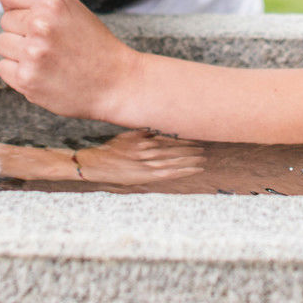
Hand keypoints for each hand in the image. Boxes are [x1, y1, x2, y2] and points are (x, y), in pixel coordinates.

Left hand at [0, 0, 144, 121]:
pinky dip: (19, 71)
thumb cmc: (91, 41)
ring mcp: (32, 54)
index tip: (40, 18)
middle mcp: (40, 26)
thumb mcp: (70, 5)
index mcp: (52, 3)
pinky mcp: (27, 80)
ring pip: (1, 43)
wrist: (115, 82)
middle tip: (53, 42)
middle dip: (24, 30)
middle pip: (5, 20)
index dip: (21, 6)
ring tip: (47, 57)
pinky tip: (42, 72)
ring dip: (19, 51)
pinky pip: (3, 68)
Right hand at [65, 130, 205, 186]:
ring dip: (192, 158)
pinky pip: (171, 173)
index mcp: (145, 138)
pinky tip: (196, 169)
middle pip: (176, 147)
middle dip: (192, 147)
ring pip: (177, 160)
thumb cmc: (111, 149)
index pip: (171, 136)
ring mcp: (149, 164)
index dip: (186, 137)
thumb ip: (143, 131)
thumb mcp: (127, 134)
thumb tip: (158, 126)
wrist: (96, 164)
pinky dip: (185, 170)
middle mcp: (149, 150)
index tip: (198, 134)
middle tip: (207, 146)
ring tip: (204, 158)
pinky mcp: (148, 176)